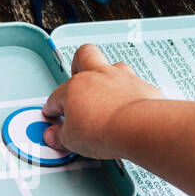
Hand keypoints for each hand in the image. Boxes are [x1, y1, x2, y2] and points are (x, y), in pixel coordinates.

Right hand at [42, 44, 163, 158]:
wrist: (138, 128)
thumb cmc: (105, 129)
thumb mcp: (71, 140)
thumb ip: (60, 136)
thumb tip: (55, 136)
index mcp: (75, 87)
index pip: (56, 96)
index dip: (52, 107)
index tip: (54, 115)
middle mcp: (98, 76)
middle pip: (84, 55)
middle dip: (78, 65)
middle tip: (78, 79)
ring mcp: (121, 78)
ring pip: (113, 65)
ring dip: (108, 76)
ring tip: (106, 91)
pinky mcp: (142, 87)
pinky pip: (135, 84)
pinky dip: (130, 94)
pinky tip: (129, 104)